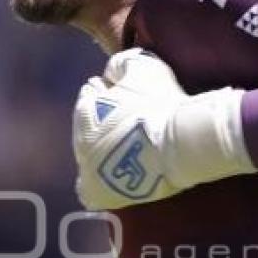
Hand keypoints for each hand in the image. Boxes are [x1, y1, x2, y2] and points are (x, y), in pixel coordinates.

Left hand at [72, 48, 255, 210]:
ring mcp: (88, 169)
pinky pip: (89, 192)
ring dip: (104, 154)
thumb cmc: (161, 102)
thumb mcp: (141, 66)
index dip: (108, 95)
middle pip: (88, 130)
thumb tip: (110, 72)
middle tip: (130, 127)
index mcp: (85, 110)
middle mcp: (79, 140)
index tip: (127, 99)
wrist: (179, 143)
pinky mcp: (99, 193)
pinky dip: (99, 185)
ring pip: (89, 160)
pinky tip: (115, 180)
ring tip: (128, 153)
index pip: (89, 97)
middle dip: (104, 126)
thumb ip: (120, 64)